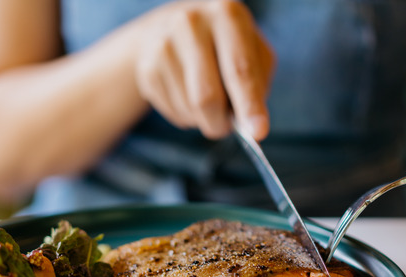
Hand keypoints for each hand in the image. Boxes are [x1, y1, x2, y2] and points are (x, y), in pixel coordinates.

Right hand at [135, 0, 274, 139]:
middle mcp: (191, 23)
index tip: (258, 133)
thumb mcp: (253, 51)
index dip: (250, 104)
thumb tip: (251, 127)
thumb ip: (257, 84)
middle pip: (207, 96)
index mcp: (226, 14)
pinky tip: (188, 94)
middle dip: (221, 123)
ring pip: (190, 108)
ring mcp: (163, 44)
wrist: (171, 29)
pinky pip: (173, 111)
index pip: (240, 68)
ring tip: (208, 99)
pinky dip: (187, 115)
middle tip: (227, 128)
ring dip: (205, 118)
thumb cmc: (225, 46)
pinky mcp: (147, 68)